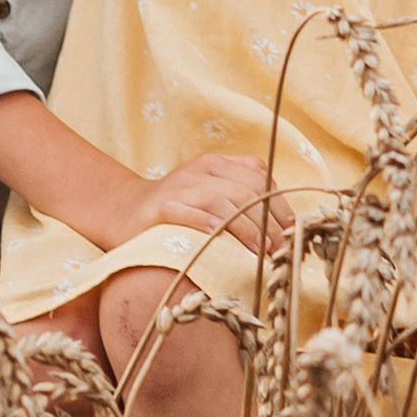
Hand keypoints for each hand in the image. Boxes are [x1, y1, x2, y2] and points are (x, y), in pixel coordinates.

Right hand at [111, 152, 293, 256]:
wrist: (124, 211)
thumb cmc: (179, 210)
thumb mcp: (213, 195)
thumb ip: (243, 199)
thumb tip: (285, 227)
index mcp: (218, 164)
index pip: (260, 179)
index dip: (280, 207)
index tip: (292, 235)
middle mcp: (200, 170)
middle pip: (245, 190)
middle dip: (268, 222)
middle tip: (279, 251)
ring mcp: (179, 186)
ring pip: (221, 200)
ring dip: (244, 227)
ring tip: (258, 251)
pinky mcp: (158, 206)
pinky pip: (186, 210)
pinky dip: (205, 222)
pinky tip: (219, 237)